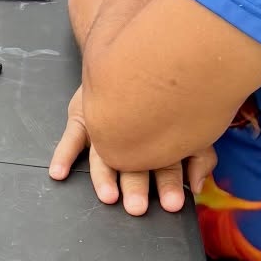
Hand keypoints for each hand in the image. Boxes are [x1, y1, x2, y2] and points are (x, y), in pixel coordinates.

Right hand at [47, 86, 214, 215]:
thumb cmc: (162, 97)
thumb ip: (201, 157)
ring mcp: (103, 119)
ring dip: (105, 176)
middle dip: (137, 185)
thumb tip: (199, 186)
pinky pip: (72, 135)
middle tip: (137, 206)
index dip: (171, 183)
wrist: (130, 53)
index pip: (166, 161)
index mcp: (158, 130)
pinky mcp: (82, 112)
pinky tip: (59, 173)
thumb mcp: (192, 123)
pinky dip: (64, 154)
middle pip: (133, 159)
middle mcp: (130, 126)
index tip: (173, 204)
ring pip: (104, 151)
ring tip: (108, 195)